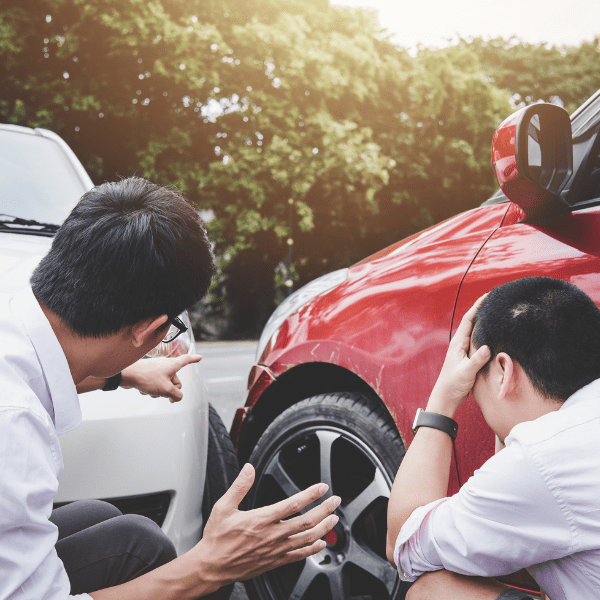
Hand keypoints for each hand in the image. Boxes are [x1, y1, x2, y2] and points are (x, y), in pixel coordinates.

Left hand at [120, 355, 201, 401]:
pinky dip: (151, 388)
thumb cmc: (147, 378)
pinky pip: (155, 384)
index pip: (186, 360)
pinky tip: (144, 389)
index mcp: (172, 365)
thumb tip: (178, 397)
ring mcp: (156, 369)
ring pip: (164, 384)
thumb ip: (177, 395)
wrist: (126, 375)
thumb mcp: (166, 390)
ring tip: (151, 390)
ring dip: (159, 391)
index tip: (199, 357)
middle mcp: (165, 365)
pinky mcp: (148, 373)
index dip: (194, 359)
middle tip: (165, 394)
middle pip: (175, 380)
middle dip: (170, 389)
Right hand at [194, 463, 340, 586]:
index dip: (310, 495)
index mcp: (260, 519)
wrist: (211, 566)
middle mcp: (271, 535)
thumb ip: (239, 486)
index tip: (321, 487)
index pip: (292, 504)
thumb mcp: (223, 506)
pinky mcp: (274, 562)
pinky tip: (320, 543)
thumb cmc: (216, 537)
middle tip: (335, 501)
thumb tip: (249, 468)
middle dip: (324, 510)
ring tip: (333, 519)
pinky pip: (298, 556)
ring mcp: (275, 550)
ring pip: (306, 539)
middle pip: (305, 521)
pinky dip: (312, 549)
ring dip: (323, 528)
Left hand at [427, 295, 490, 417]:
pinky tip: (495, 335)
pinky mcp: (469, 358)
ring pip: (476, 332)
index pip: (468, 320)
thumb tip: (487, 347)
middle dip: (482, 311)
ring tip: (497, 313)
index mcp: (458, 343)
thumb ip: (476, 359)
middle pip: (472, 323)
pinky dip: (486, 336)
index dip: (477, 307)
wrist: (447, 397)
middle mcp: (460, 344)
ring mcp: (464, 350)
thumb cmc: (453, 384)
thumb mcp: (466, 371)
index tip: (486, 296)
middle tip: (495, 301)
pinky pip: (479, 342)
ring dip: (485, 323)